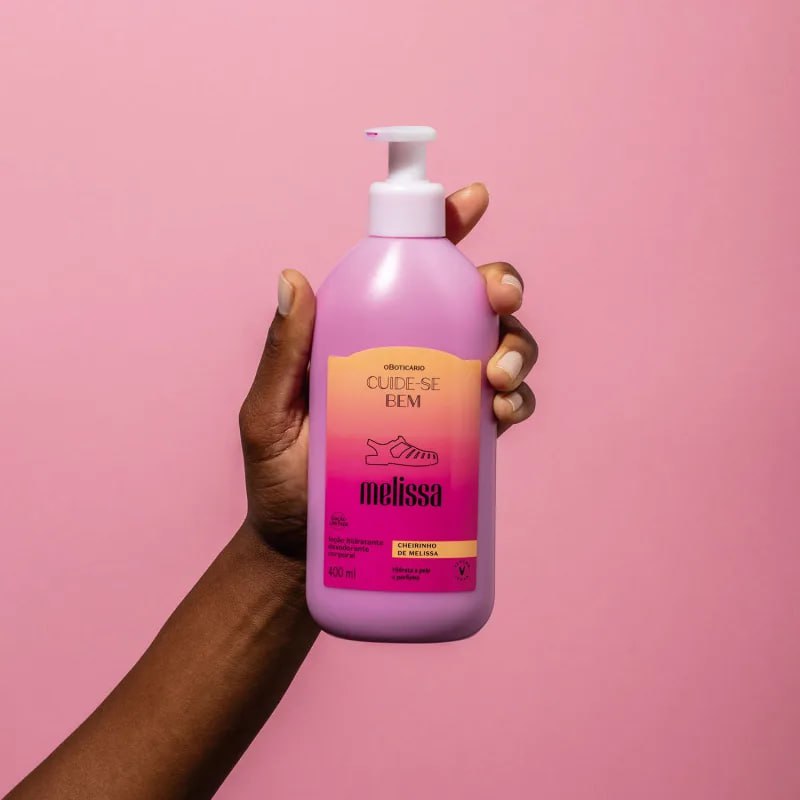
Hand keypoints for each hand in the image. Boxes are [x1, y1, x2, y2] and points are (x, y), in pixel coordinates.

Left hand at [239, 183, 537, 554]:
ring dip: (516, 344)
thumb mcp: (268, 414)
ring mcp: (441, 397)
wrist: (306, 550)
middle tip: (497, 298)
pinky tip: (504, 409)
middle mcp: (412, 355)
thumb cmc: (280, 479)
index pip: (408, 268)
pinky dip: (518, 398)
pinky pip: (506, 406)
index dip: (445, 227)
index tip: (472, 200)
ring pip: (500, 347)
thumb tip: (292, 278)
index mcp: (367, 334)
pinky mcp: (462, 440)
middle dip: (499, 284)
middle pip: (470, 300)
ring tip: (498, 375)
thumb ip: (282, 354)